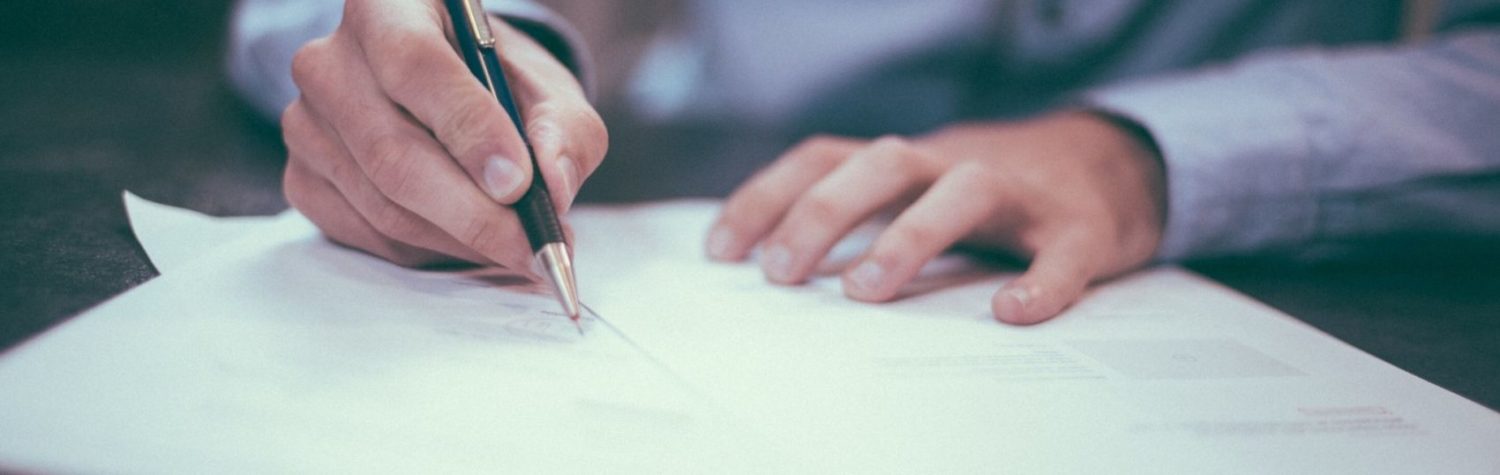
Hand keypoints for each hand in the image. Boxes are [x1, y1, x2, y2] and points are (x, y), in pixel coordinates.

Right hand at [282, 0, 606, 268]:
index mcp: (388, 7)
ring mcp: (306, 123)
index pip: (415, 64)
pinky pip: (368, 234)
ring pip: (384, 204)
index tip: (518, 183)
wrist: (450, 97)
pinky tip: (470, 242)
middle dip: (474, 213)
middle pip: (393, 152)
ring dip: (461, 239)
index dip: (468, 128)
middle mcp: (329, 60)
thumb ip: (564, 130)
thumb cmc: (499, 84)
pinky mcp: (302, 178)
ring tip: (518, 247)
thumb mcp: (548, 90)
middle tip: (533, 245)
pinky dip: (430, 251)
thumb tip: (553, 187)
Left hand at [706, 111, 1166, 323]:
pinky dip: (1041, 282)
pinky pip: (1062, 252)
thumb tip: (774, 271)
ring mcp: (1021, 193)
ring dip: (909, 235)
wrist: (1111, 166)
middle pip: (883, 163)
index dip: (768, 197)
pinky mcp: (1081, 228)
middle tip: (781, 274)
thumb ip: (859, 218)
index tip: (721, 251)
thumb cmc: (991, 195)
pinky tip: (1013, 312)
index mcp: (908, 162)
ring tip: (865, 290)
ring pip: (964, 190)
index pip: (824, 159)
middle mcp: (955, 165)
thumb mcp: (916, 193)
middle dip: (824, 213)